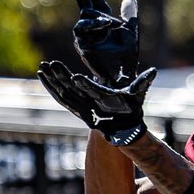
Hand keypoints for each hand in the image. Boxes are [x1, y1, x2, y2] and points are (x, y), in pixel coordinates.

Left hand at [37, 60, 156, 145]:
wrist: (124, 128)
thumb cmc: (132, 110)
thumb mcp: (138, 97)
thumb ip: (143, 84)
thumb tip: (152, 73)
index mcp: (105, 102)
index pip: (93, 94)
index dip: (84, 86)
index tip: (74, 77)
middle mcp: (90, 107)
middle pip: (73, 92)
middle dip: (60, 78)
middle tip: (49, 65)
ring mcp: (81, 109)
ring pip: (63, 95)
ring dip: (52, 82)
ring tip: (41, 68)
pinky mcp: (75, 109)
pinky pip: (60, 98)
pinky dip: (51, 88)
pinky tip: (43, 77)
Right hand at [69, 0, 139, 84]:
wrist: (122, 78)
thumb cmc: (126, 59)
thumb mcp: (130, 33)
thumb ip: (129, 16)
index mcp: (104, 22)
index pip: (95, 0)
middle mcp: (92, 27)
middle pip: (84, 2)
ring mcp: (86, 37)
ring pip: (85, 19)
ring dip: (96, 18)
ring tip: (110, 22)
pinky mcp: (83, 46)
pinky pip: (83, 31)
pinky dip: (94, 26)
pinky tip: (105, 24)